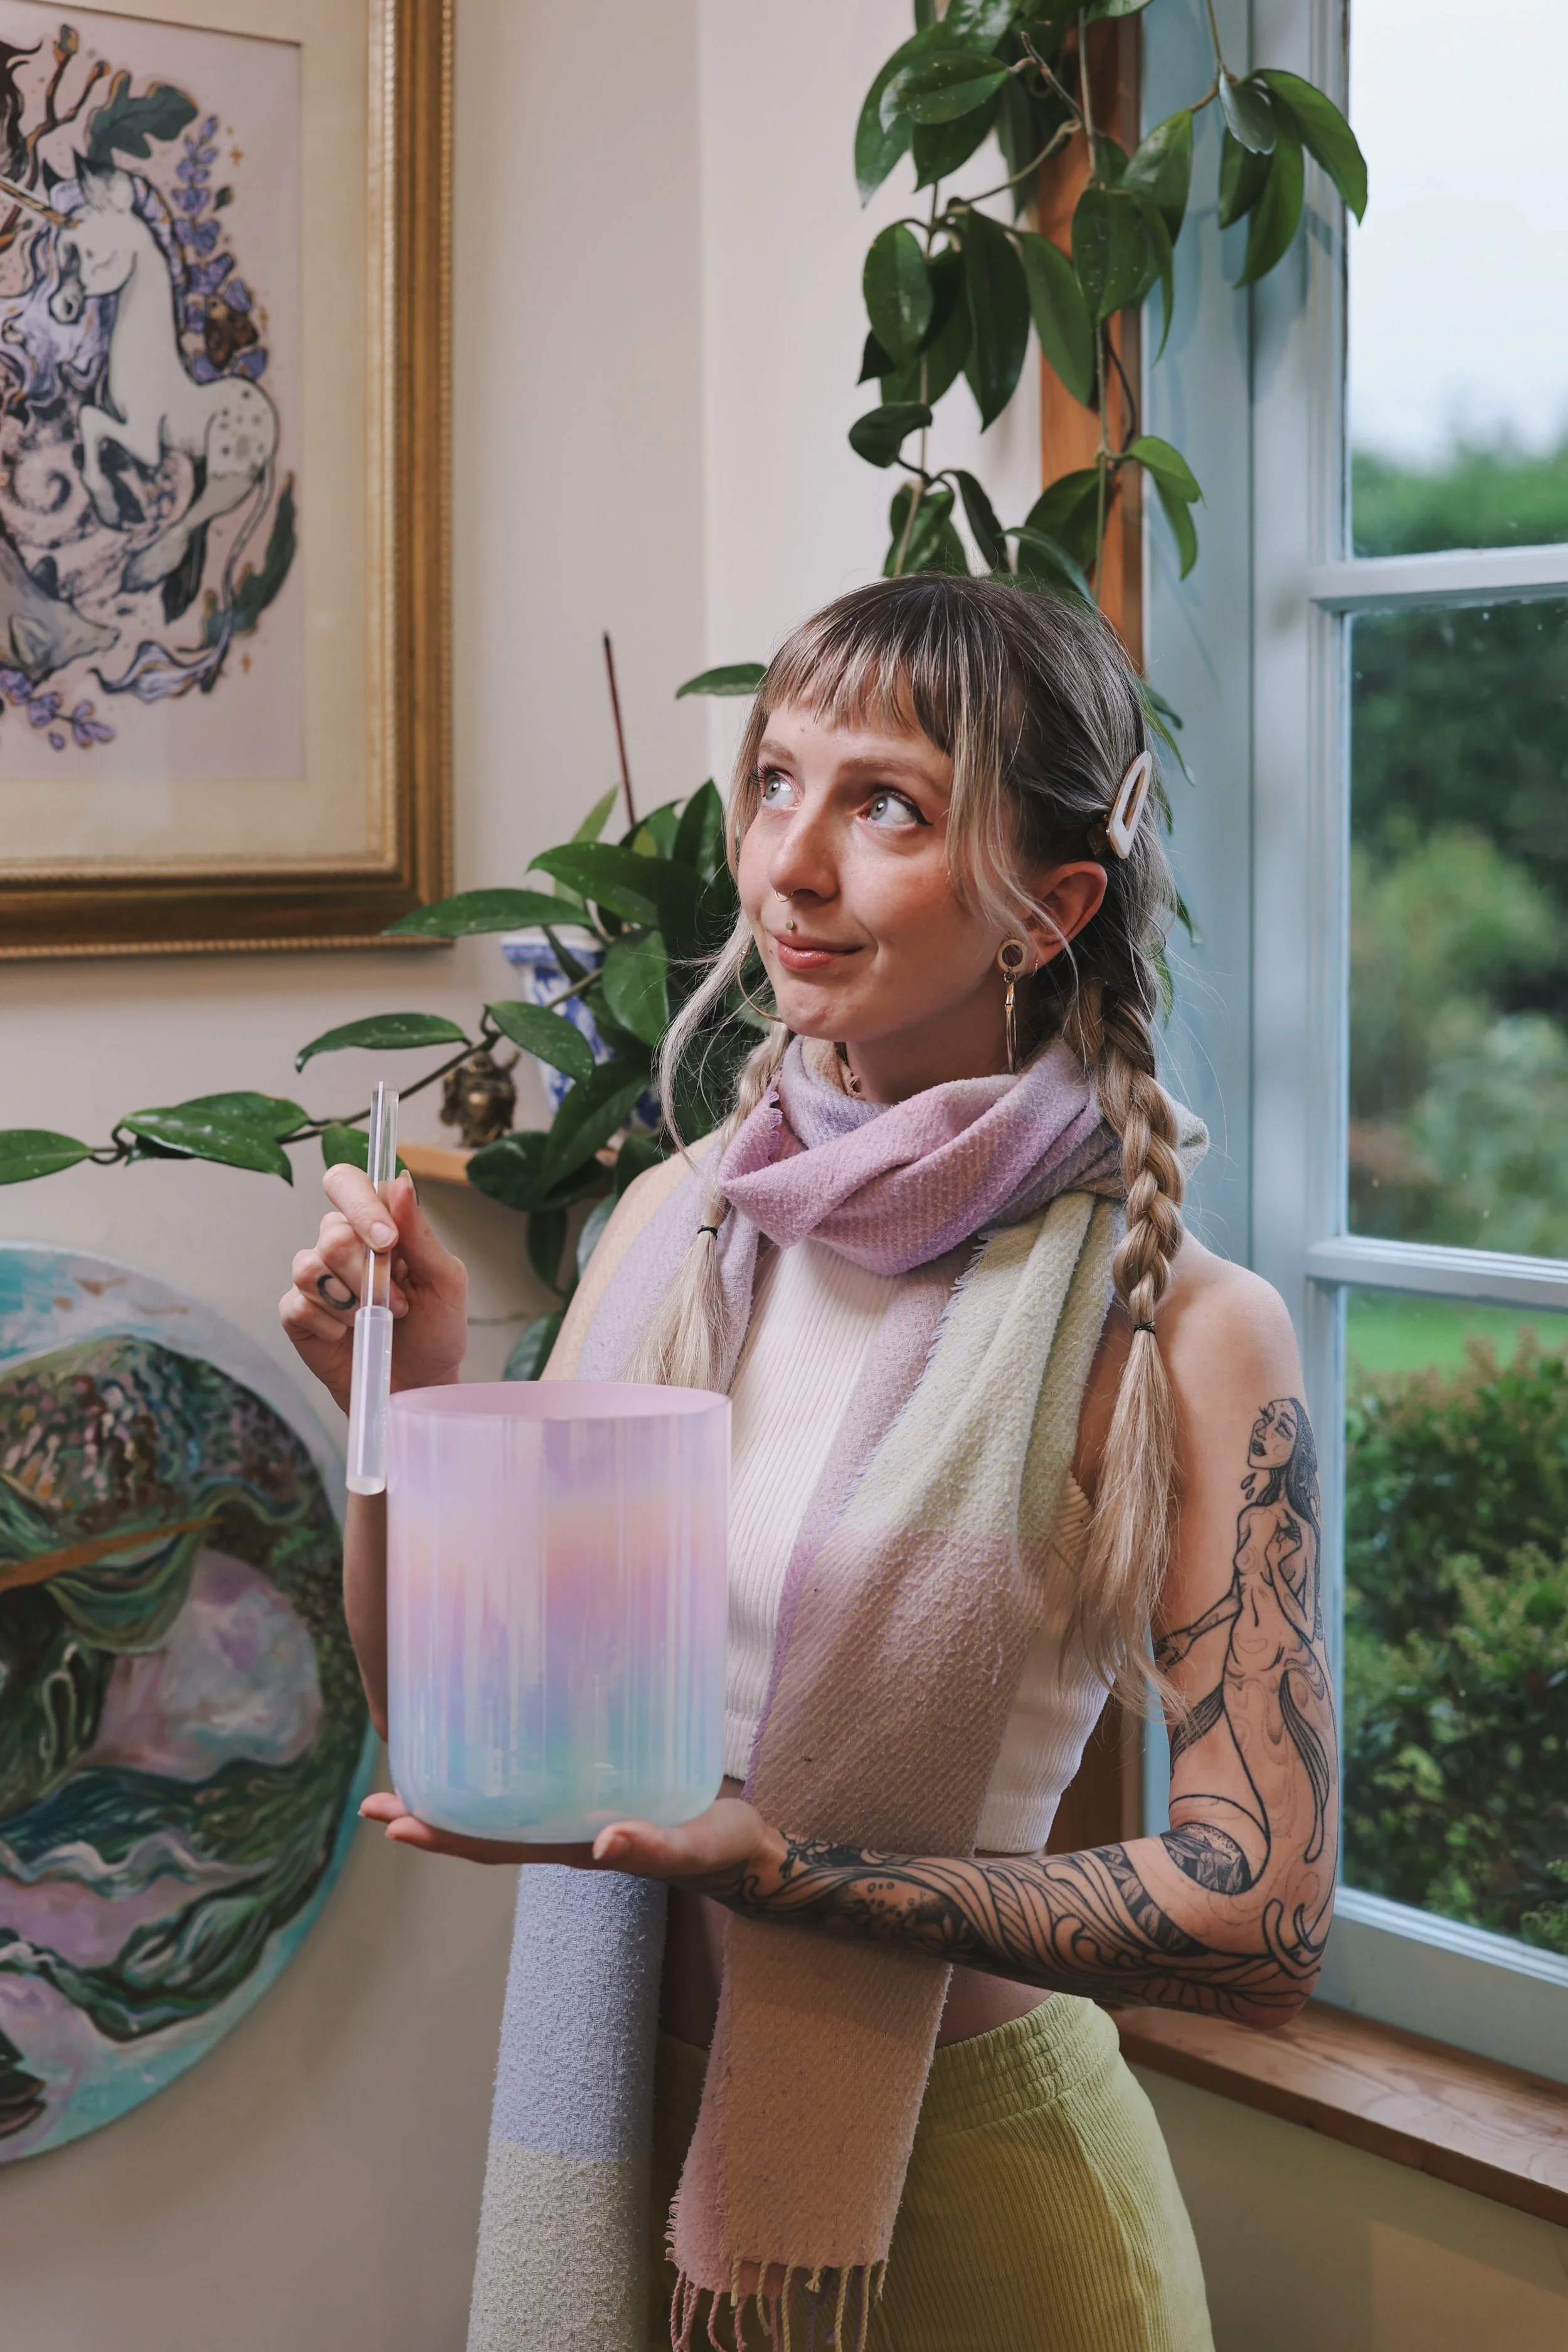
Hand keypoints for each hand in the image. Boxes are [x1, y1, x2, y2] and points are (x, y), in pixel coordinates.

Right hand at [280, 1165, 467, 1414]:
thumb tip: (400, 1182)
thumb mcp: (444, 1280)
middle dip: (369, 1274)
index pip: (347, 1184)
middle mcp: (339, 1243)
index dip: (363, 1207)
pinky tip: (348, 1335)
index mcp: (376, 1224)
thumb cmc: (435, 1329)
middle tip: (397, 1302)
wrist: (418, 1383)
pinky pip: (298, 1304)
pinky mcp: (297, 1312)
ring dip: (352, 1301)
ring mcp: (315, 1277)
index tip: (388, 1241)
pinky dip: (331, 1325)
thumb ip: (420, 1233)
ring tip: (376, 1319)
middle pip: (332, 1232)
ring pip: (310, 1266)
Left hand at [358, 1788, 783, 1897]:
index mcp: (573, 1848)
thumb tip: (604, 1844)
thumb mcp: (694, 1846)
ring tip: (414, 1766)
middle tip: (373, 1800)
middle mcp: (563, 1833)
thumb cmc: (722, 1849)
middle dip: (428, 1814)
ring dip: (457, 1791)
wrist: (750, 1847)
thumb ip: (654, 1847)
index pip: (491, 1846)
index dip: (440, 1835)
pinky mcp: (597, 1787)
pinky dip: (503, 1766)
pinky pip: (537, 1780)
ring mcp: (577, 1813)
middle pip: (481, 1828)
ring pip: (502, 1805)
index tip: (390, 1822)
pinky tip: (495, 1737)